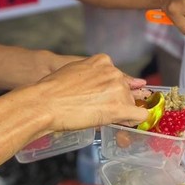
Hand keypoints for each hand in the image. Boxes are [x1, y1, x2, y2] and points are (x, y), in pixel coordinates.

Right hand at [32, 54, 147, 132]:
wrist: (45, 103)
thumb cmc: (52, 90)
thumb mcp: (74, 71)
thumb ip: (92, 74)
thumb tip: (100, 86)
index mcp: (102, 61)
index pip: (118, 76)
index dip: (112, 90)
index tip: (105, 98)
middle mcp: (114, 72)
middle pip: (126, 90)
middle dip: (117, 101)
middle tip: (100, 110)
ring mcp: (118, 89)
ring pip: (132, 103)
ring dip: (122, 111)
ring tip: (102, 117)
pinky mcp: (120, 107)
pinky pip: (140, 115)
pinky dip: (133, 121)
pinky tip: (122, 123)